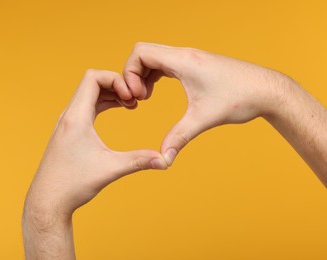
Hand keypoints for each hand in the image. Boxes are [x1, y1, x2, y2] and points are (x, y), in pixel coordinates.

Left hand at [22, 69, 166, 258]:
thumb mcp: (110, 169)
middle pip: (92, 83)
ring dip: (110, 94)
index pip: (93, 77)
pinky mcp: (68, 131)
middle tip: (135, 100)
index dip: (116, 78)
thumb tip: (165, 160)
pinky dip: (103, 104)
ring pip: (89, 95)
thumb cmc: (72, 185)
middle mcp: (69, 115)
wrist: (47, 201)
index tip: (131, 96)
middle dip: (116, 85)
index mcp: (76, 117)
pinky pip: (87, 107)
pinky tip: (117, 111)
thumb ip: (139, 161)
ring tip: (130, 105)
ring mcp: (67, 123)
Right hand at [123, 42, 290, 165]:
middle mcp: (185, 55)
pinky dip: (154, 75)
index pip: (141, 53)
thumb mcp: (204, 119)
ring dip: (143, 75)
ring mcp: (190, 58)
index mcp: (184, 61)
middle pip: (143, 53)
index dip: (130, 73)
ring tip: (145, 97)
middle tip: (139, 98)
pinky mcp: (195, 65)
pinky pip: (164, 63)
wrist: (267, 90)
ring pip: (153, 57)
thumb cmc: (240, 98)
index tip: (139, 97)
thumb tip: (163, 159)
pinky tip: (155, 92)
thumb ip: (179, 138)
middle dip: (133, 75)